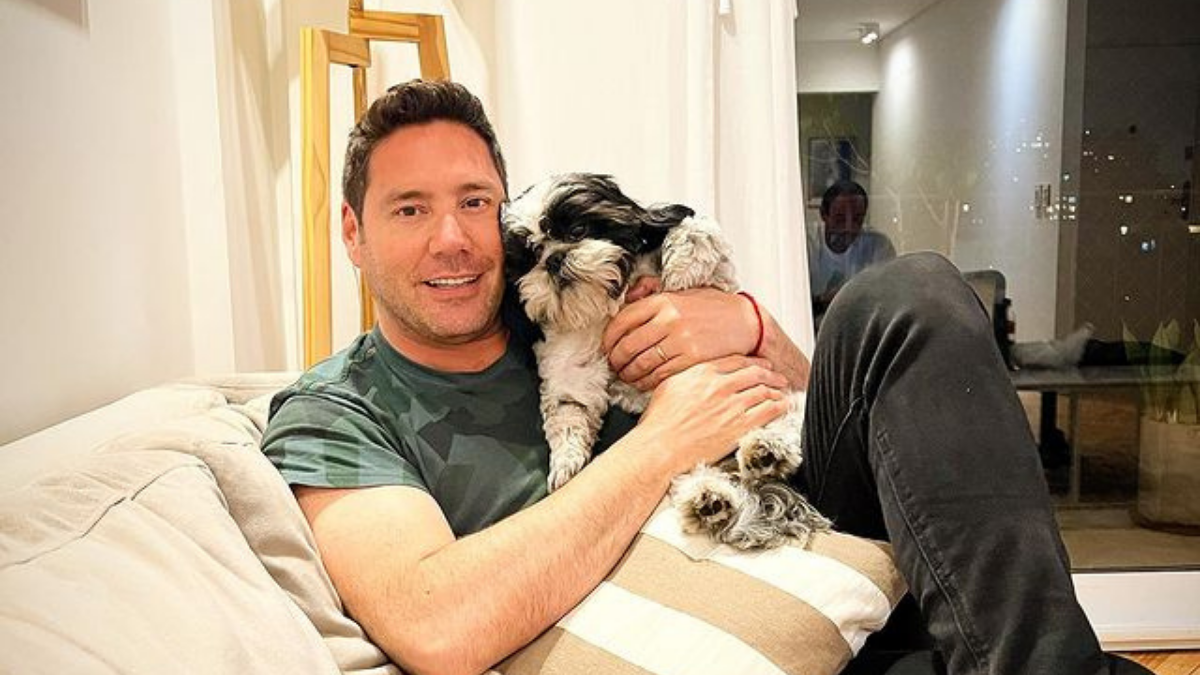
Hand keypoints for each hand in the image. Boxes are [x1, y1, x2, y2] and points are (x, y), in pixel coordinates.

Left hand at [603, 288, 757, 390]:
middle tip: (614, 366)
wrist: (746, 322)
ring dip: (629, 374)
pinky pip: (660, 375)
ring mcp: (680, 340)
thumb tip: (627, 297)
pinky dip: (647, 382)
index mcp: (663, 301)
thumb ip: (653, 295)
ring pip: (641, 363)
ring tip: (626, 376)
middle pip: (628, 345)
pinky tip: (644, 383)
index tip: (607, 347)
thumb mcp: (682, 293)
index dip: (609, 338)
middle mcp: (669, 319)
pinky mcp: (691, 359)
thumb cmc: (713, 308)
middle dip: (616, 360)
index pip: (622, 321)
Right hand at [632, 355, 789, 469]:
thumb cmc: (658, 423)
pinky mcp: (740, 426)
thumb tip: (694, 375)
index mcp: (702, 373)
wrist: (660, 447)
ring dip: (777, 390)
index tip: (759, 365)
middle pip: (754, 373)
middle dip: (770, 373)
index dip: (752, 362)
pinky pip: (768, 411)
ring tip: (783, 392)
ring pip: (763, 390)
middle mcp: (719, 386)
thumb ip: (687, 377)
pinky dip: (779, 406)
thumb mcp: (668, 388)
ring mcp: (731, 406)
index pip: (735, 361)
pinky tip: (784, 406)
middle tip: (777, 376)